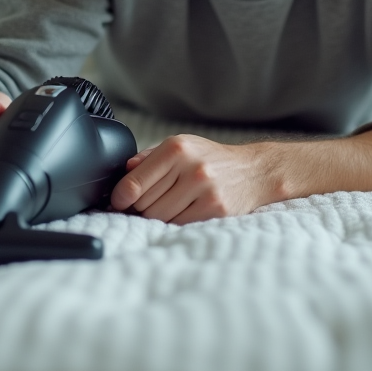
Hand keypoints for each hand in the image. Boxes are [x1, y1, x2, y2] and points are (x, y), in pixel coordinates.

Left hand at [109, 134, 274, 223]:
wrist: (254, 171)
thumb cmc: (211, 158)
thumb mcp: (181, 145)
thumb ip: (150, 157)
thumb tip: (123, 172)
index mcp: (177, 148)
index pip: (134, 182)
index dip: (120, 197)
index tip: (118, 202)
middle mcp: (191, 167)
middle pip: (144, 204)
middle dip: (139, 207)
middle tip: (145, 204)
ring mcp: (204, 190)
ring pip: (159, 217)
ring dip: (157, 217)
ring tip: (167, 206)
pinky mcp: (215, 210)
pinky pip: (179, 225)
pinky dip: (175, 222)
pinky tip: (182, 212)